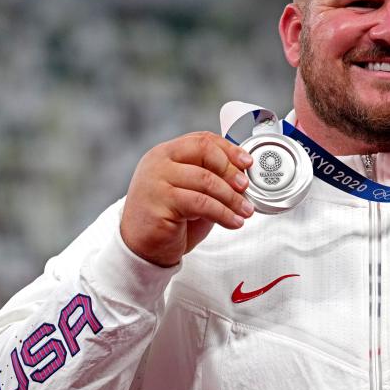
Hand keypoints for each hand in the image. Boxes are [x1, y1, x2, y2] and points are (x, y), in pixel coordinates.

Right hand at [120, 132, 253, 267]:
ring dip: (232, 197)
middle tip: (246, 187)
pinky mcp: (160, 201)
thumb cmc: (168, 220)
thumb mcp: (192, 192)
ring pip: (206, 179)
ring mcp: (156, 179)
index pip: (201, 139)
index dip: (228, 149)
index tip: (247, 162)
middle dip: (230, 170)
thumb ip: (210, 179)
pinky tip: (233, 221)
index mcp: (166, 153)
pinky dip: (223, 213)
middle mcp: (158, 161)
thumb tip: (243, 177)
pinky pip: (201, 203)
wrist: (142, 249)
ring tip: (245, 211)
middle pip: (204, 151)